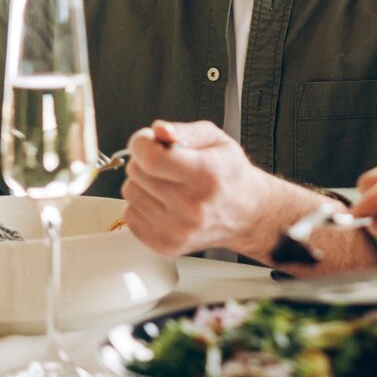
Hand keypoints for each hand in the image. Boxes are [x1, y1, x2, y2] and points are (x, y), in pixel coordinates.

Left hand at [120, 120, 273, 256]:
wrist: (246, 213)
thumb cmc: (229, 175)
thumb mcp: (215, 140)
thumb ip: (184, 130)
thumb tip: (159, 131)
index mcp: (207, 175)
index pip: (152, 159)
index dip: (141, 144)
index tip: (146, 141)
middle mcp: (193, 207)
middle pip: (137, 173)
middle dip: (145, 160)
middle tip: (165, 163)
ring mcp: (178, 230)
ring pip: (130, 193)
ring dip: (143, 183)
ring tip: (167, 183)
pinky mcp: (166, 245)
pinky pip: (130, 215)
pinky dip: (141, 205)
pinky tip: (163, 202)